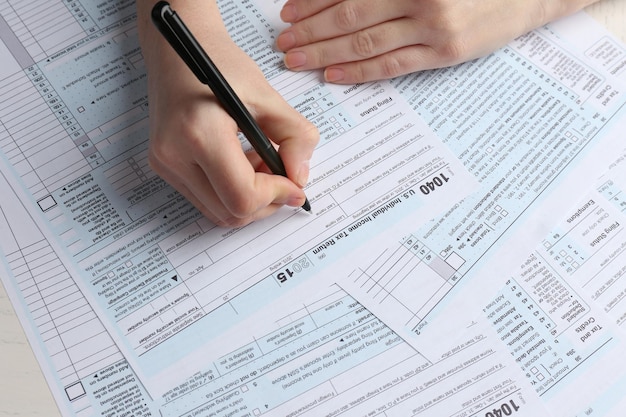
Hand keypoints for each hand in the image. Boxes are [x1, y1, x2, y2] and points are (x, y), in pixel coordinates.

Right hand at [138, 2, 318, 226]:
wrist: (178, 49)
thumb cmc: (220, 64)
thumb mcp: (267, 95)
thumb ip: (294, 137)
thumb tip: (300, 177)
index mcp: (199, 133)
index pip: (242, 196)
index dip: (276, 196)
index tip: (295, 184)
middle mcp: (174, 155)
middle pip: (231, 213)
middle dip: (266, 202)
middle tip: (284, 175)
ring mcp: (164, 164)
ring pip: (218, 212)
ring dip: (250, 199)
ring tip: (262, 164)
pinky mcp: (164, 166)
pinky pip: (206, 199)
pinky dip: (232, 192)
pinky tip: (243, 163)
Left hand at [276, 0, 598, 82]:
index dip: (314, 3)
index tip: (288, 13)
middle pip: (351, 18)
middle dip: (311, 31)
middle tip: (283, 42)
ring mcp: (433, 29)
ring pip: (367, 44)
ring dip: (326, 53)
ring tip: (298, 59)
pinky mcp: (444, 53)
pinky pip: (393, 65)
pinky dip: (360, 71)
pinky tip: (334, 75)